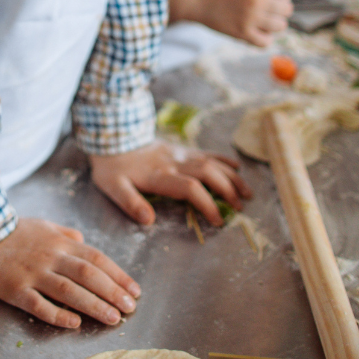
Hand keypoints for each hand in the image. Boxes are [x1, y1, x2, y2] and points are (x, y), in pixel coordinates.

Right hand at [0, 216, 139, 328]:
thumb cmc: (13, 231)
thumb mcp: (44, 225)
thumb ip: (66, 234)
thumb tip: (83, 241)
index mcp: (61, 242)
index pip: (97, 258)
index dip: (118, 275)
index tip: (134, 290)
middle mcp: (52, 257)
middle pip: (88, 275)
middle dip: (113, 292)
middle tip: (131, 308)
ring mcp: (33, 273)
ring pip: (69, 290)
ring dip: (94, 305)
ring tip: (113, 319)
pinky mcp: (14, 289)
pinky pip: (39, 304)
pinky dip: (58, 314)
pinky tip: (74, 324)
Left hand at [91, 141, 251, 227]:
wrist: (112, 137)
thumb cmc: (112, 167)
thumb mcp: (113, 187)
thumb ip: (130, 202)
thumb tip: (149, 220)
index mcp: (160, 175)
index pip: (190, 188)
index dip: (207, 204)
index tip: (218, 221)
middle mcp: (175, 163)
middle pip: (208, 173)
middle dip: (227, 190)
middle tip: (240, 208)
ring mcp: (180, 154)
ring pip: (212, 162)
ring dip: (231, 177)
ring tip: (246, 193)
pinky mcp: (180, 149)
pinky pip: (206, 152)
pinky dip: (223, 159)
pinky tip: (236, 167)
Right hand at [198, 0, 293, 45]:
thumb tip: (284, 1)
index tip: (271, 1)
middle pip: (286, 10)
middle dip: (279, 12)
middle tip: (267, 13)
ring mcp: (251, 17)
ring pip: (280, 26)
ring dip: (273, 25)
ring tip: (261, 23)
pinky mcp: (242, 33)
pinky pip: (266, 42)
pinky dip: (264, 39)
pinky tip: (256, 34)